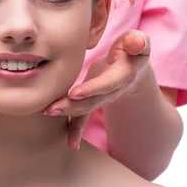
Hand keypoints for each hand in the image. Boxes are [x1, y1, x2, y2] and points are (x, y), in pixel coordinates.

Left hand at [42, 30, 150, 150]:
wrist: (132, 65)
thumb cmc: (131, 48)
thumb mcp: (138, 42)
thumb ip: (138, 42)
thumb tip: (136, 43)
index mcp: (124, 74)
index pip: (108, 83)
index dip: (93, 89)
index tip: (75, 93)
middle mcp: (114, 90)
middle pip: (94, 100)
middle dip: (74, 105)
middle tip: (53, 108)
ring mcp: (103, 98)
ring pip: (86, 108)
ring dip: (67, 112)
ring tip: (47, 111)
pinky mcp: (94, 100)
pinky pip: (85, 117)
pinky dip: (76, 130)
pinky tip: (71, 145)